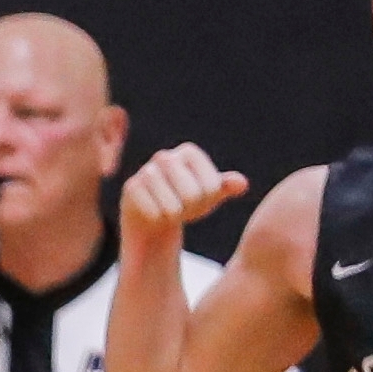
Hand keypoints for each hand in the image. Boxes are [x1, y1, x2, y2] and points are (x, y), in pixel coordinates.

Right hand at [119, 142, 249, 250]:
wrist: (152, 214)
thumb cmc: (185, 201)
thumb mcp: (210, 194)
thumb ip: (226, 187)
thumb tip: (241, 184)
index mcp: (189, 152)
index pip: (212, 186)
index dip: (208, 200)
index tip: (197, 198)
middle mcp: (166, 156)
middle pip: (192, 195)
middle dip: (190, 208)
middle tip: (181, 206)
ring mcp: (146, 171)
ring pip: (172, 207)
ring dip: (173, 216)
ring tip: (167, 210)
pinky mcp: (131, 188)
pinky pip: (154, 213)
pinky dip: (157, 219)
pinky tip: (153, 213)